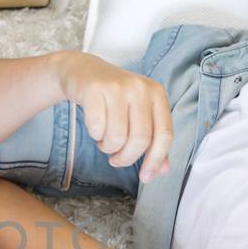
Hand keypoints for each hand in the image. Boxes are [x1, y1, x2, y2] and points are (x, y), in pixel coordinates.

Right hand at [54, 53, 171, 182]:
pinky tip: (95, 127)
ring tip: (104, 139)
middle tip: (116, 159)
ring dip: (107, 147)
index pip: (164, 135)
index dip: (155, 160)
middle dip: (126, 158)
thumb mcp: (138, 114)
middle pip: (140, 140)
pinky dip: (94, 135)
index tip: (145, 177)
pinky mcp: (95, 90)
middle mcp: (140, 88)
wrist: (83, 71)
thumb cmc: (115, 98)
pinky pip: (97, 128)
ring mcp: (118, 87)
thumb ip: (152, 140)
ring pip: (117, 137)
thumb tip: (162, 170)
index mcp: (157, 94)